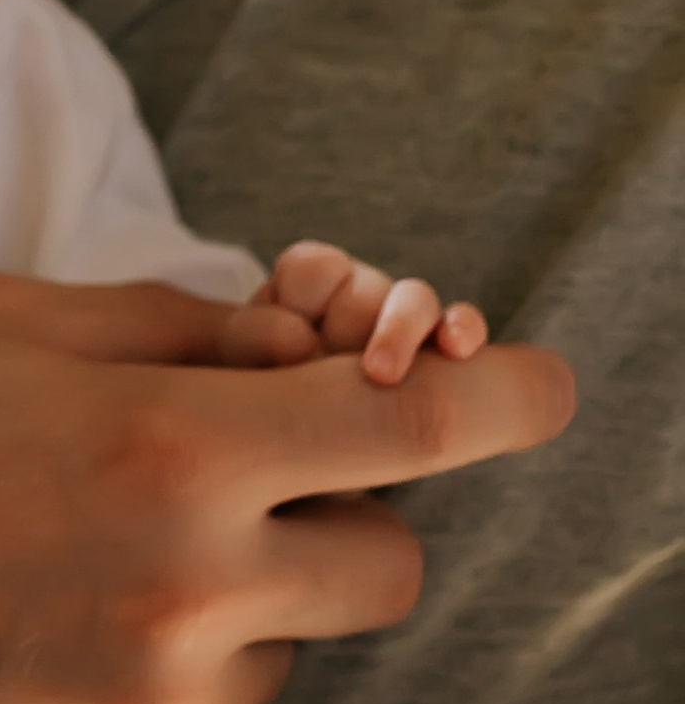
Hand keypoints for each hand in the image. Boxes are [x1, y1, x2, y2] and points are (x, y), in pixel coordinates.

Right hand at [0, 273, 574, 703]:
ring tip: (86, 561)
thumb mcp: (11, 322)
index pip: (407, 435)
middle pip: (390, 568)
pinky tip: (31, 634)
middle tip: (244, 478)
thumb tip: (300, 344)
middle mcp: (186, 592)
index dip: (501, 403)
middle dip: (346, 514)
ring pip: (287, 654)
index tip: (536, 386)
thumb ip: (178, 330)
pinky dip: (147, 674)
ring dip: (239, 601)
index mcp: (171, 449)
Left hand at [219, 239, 488, 386]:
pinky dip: (462, 329)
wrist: (294, 435)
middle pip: (363, 288)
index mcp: (306, 282)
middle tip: (323, 365)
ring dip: (398, 331)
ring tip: (379, 374)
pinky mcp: (438, 349)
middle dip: (346, 325)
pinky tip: (459, 349)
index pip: (312, 268)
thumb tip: (301, 340)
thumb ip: (257, 336)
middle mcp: (358, 290)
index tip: (290, 336)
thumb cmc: (261, 382)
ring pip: (414, 300)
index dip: (303, 298)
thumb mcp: (240, 356)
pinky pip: (461, 325)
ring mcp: (401, 317)